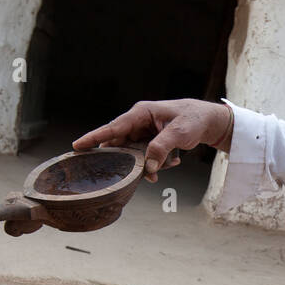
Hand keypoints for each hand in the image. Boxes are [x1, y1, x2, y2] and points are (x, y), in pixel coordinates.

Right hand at [71, 99, 233, 182]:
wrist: (207, 121)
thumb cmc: (193, 119)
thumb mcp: (179, 133)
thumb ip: (161, 148)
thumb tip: (148, 167)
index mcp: (140, 113)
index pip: (113, 127)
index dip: (94, 137)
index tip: (77, 146)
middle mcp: (138, 122)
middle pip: (120, 144)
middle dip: (126, 160)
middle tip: (131, 171)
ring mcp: (143, 133)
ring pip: (133, 155)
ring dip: (147, 164)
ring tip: (169, 161)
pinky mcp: (149, 142)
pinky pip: (145, 157)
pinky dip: (157, 163)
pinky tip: (174, 160)